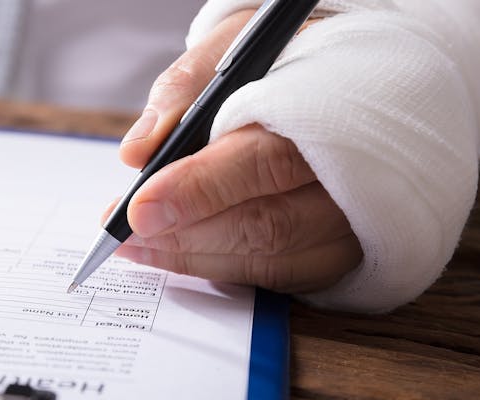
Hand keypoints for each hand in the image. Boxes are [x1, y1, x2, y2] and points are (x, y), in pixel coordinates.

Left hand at [107, 11, 361, 293]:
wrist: (353, 77)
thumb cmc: (289, 59)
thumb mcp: (239, 43)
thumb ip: (187, 88)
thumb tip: (137, 150)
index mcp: (326, 111)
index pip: (259, 162)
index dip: (196, 190)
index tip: (139, 208)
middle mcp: (350, 175)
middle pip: (266, 224)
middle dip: (185, 235)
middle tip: (125, 233)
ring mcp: (354, 219)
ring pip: (272, 258)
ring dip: (196, 259)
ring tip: (138, 246)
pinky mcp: (343, 248)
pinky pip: (282, 277)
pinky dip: (225, 271)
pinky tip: (181, 255)